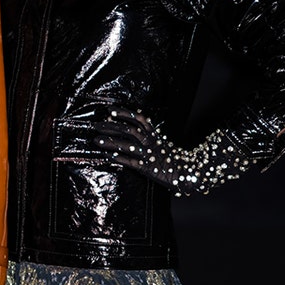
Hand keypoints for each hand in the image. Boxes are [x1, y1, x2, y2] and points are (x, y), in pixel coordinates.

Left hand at [89, 107, 256, 195]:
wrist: (188, 174)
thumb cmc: (170, 158)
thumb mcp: (159, 142)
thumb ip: (146, 135)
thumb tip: (129, 126)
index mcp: (154, 135)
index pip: (139, 119)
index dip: (124, 113)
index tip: (110, 110)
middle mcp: (151, 143)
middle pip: (130, 130)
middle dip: (111, 127)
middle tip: (96, 125)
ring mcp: (149, 156)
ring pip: (128, 145)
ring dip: (111, 142)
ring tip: (96, 140)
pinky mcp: (148, 169)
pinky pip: (131, 162)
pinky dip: (119, 158)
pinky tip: (107, 156)